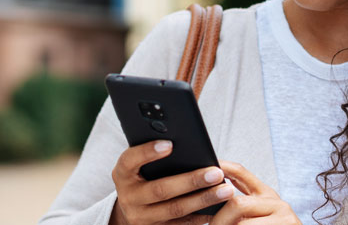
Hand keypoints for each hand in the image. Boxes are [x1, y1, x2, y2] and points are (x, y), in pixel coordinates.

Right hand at [109, 139, 235, 224]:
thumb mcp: (139, 162)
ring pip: (175, 209)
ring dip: (203, 199)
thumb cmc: (142, 174)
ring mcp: (141, 217)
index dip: (147, 152)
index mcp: (121, 173)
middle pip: (161, 189)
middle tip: (216, 172)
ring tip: (226, 188)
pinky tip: (220, 206)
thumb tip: (180, 132)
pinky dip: (201, 216)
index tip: (169, 143)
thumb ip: (153, 148)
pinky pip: (181, 224)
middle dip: (191, 180)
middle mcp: (128, 196)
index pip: (130, 160)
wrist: (131, 211)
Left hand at [209, 160, 300, 224]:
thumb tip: (214, 192)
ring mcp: (285, 216)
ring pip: (242, 223)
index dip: (222, 168)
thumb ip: (243, 204)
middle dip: (219, 219)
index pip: (240, 173)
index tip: (204, 166)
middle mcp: (277, 202)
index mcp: (266, 195)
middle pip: (237, 202)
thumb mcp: (257, 216)